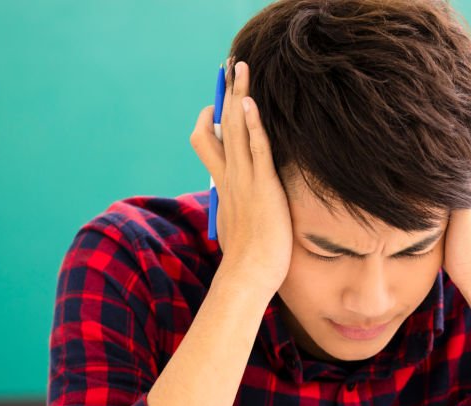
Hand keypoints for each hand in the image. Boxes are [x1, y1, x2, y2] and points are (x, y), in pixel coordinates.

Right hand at [190, 61, 293, 298]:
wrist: (249, 275)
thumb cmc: (246, 259)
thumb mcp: (235, 227)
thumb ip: (233, 210)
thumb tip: (233, 206)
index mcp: (222, 186)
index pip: (207, 143)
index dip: (211, 120)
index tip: (217, 106)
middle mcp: (229, 178)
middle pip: (221, 125)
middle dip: (226, 93)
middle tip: (231, 66)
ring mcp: (244, 181)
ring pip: (237, 129)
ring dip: (238, 95)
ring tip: (241, 68)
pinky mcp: (263, 188)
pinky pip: (256, 149)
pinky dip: (252, 125)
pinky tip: (251, 104)